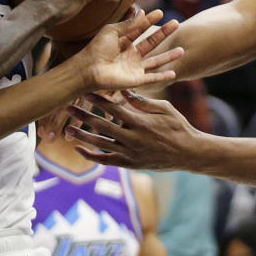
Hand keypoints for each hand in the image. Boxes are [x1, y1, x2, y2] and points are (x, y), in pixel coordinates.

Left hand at [65, 90, 198, 169]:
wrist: (189, 153)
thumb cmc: (178, 126)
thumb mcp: (164, 108)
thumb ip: (142, 101)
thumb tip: (124, 91)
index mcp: (140, 122)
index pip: (113, 108)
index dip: (97, 99)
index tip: (84, 91)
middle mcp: (132, 138)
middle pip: (101, 125)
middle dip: (83, 115)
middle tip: (67, 106)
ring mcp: (130, 153)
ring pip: (100, 144)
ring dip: (82, 135)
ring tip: (67, 129)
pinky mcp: (130, 164)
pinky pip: (107, 160)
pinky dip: (92, 156)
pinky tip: (79, 149)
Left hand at [78, 8, 181, 92]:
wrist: (88, 69)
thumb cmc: (96, 49)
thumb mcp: (113, 31)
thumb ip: (128, 24)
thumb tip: (141, 11)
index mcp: (123, 41)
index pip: (140, 29)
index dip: (150, 21)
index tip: (160, 12)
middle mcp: (130, 54)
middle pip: (151, 43)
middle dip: (164, 34)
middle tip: (176, 23)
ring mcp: (134, 67)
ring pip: (156, 61)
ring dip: (169, 56)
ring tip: (182, 50)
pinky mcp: (135, 79)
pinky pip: (152, 78)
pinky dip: (163, 76)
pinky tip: (174, 73)